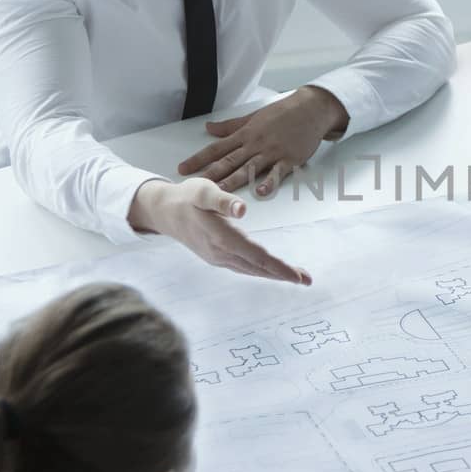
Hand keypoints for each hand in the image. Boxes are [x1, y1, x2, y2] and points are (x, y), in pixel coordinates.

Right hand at [128, 177, 311, 284]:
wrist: (163, 211)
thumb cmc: (186, 197)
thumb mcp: (203, 190)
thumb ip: (222, 200)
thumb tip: (242, 209)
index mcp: (221, 237)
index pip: (256, 256)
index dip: (278, 267)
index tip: (297, 275)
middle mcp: (220, 252)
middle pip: (257, 267)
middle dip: (282, 274)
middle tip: (307, 280)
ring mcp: (217, 258)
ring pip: (251, 269)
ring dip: (273, 274)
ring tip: (296, 277)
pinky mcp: (216, 257)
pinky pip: (243, 268)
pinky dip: (260, 271)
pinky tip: (270, 271)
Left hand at [176, 87, 348, 195]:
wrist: (311, 108)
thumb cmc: (283, 112)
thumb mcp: (253, 116)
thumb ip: (230, 126)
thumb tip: (208, 128)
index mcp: (246, 133)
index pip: (217, 148)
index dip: (199, 159)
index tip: (183, 169)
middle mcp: (256, 143)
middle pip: (230, 161)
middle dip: (212, 174)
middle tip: (196, 186)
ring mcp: (273, 152)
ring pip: (250, 168)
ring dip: (235, 181)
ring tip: (221, 192)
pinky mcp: (290, 159)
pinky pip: (278, 172)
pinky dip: (270, 182)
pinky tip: (261, 192)